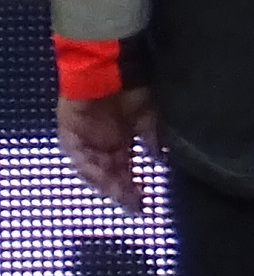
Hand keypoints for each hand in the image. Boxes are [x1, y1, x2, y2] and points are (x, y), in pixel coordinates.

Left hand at [56, 89, 153, 211]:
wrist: (109, 68)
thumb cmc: (132, 89)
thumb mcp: (150, 117)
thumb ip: (153, 139)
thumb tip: (160, 159)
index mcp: (120, 138)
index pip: (126, 168)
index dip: (135, 186)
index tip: (145, 203)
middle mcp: (101, 142)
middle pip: (110, 173)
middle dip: (122, 191)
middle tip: (136, 207)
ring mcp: (84, 139)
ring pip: (94, 169)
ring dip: (107, 185)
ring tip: (122, 198)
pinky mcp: (70, 134)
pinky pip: (80, 158)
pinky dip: (92, 170)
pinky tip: (105, 181)